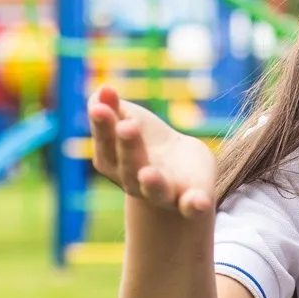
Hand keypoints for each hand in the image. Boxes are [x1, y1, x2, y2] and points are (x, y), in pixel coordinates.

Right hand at [87, 85, 216, 216]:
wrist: (181, 167)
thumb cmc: (146, 142)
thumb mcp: (131, 118)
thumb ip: (113, 107)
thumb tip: (102, 90)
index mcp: (114, 161)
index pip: (106, 142)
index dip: (102, 125)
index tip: (99, 107)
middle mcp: (135, 180)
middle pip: (129, 166)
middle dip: (127, 146)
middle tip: (127, 126)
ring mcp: (163, 193)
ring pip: (155, 191)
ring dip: (152, 182)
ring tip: (149, 172)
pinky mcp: (191, 200)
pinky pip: (192, 207)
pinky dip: (195, 206)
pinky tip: (198, 202)